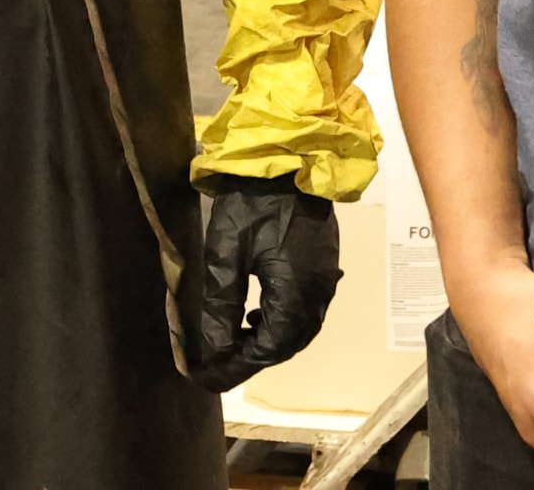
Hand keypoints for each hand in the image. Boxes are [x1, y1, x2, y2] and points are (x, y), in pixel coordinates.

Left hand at [187, 176, 343, 389]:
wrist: (288, 159)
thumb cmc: (252, 203)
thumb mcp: (226, 252)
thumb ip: (221, 303)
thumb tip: (215, 348)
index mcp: (295, 293)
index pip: (269, 348)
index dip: (239, 365)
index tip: (209, 373)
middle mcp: (317, 293)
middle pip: (288, 343)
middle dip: (253, 356)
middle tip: (219, 362)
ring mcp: (325, 280)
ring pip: (300, 329)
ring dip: (269, 340)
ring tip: (237, 338)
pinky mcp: (323, 266)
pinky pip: (306, 309)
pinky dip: (282, 321)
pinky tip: (259, 312)